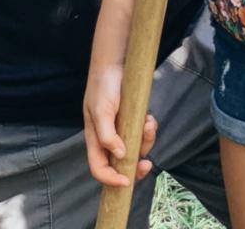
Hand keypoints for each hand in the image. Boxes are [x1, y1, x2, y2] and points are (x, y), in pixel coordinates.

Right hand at [84, 62, 157, 187]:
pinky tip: (149, 117)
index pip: (99, 168)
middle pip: (121, 164)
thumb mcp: (101, 110)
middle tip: (147, 164)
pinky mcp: (134, 121)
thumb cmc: (103, 86)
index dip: (110, 179)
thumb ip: (107, 135)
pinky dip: (149, 128)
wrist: (115, 64)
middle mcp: (109, 138)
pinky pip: (144, 133)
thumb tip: (120, 155)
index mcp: (96, 139)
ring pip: (136, 148)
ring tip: (148, 123)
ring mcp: (122, 130)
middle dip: (135, 167)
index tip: (126, 181)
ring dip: (146, 141)